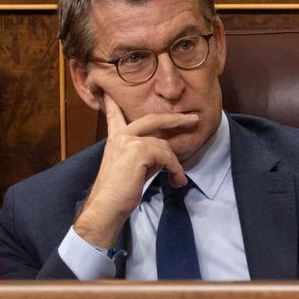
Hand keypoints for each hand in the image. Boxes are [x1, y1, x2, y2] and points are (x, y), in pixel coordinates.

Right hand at [73, 94, 194, 248]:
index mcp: (114, 141)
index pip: (114, 116)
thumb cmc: (115, 194)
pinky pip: (167, 156)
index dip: (115, 103)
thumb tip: (162, 156)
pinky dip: (175, 169)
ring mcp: (128, 142)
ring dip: (175, 163)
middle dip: (175, 118)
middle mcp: (120, 137)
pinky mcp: (139, 151)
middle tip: (192, 119)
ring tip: (177, 178)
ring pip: (163, 144)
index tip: (110, 92)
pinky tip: (176, 181)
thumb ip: (141, 156)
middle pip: (152, 119)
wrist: (106, 207)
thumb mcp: (128, 169)